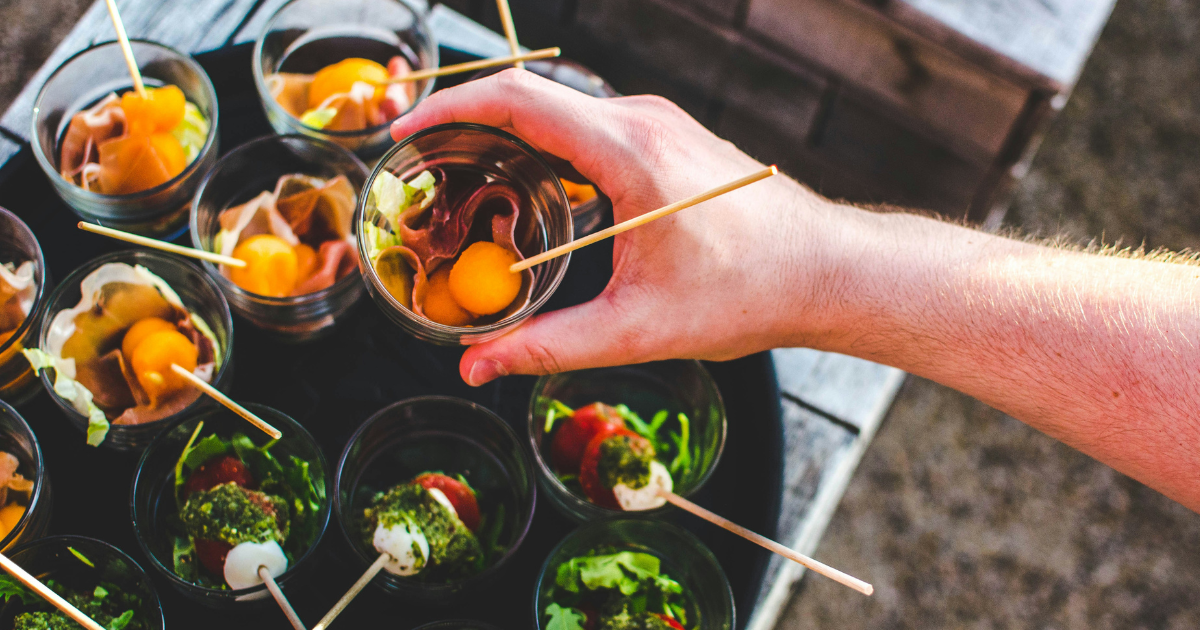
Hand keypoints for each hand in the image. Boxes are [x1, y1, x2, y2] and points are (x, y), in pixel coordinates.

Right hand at [391, 70, 844, 385]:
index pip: (518, 100)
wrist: (825, 270)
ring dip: (505, 139)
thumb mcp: (638, 329)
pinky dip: (543, 148)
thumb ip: (548, 346)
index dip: (449, 109)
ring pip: (558, 112)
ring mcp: (657, 122)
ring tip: (463, 185)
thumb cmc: (749, 292)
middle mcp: (642, 120)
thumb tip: (477, 365)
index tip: (405, 134)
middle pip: (529, 99)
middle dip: (464, 128)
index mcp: (629, 152)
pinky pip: (587, 125)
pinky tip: (529, 193)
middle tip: (422, 174)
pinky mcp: (667, 136)